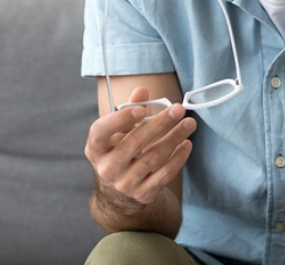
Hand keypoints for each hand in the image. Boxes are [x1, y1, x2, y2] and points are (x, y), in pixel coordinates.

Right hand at [84, 87, 195, 205]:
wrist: (121, 187)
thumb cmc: (121, 149)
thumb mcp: (119, 130)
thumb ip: (129, 109)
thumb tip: (142, 91)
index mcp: (96, 148)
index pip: (101, 131)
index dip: (121, 119)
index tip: (142, 110)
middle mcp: (107, 167)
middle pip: (134, 142)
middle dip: (160, 123)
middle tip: (178, 109)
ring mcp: (125, 183)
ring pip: (154, 157)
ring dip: (174, 138)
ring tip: (189, 123)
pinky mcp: (143, 193)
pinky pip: (164, 174)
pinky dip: (178, 158)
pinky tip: (187, 144)